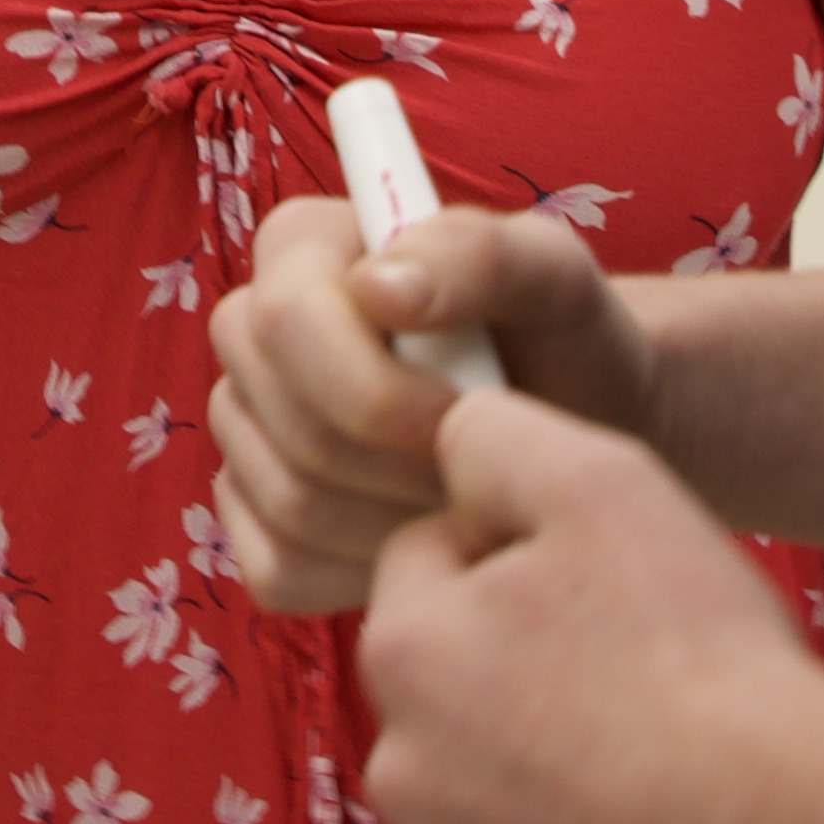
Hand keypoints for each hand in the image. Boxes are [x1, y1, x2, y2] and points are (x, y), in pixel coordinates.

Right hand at [200, 185, 654, 614]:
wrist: (578, 436)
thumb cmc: (567, 343)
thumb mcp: (553, 279)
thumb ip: (477, 255)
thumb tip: (376, 287)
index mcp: (300, 250)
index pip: (283, 319)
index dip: (372, 387)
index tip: (464, 416)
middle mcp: (253, 336)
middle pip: (287, 422)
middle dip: (398, 462)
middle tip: (481, 464)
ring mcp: (245, 432)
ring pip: (288, 502)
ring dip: (397, 520)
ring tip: (470, 495)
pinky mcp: (252, 522)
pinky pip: (278, 567)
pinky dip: (365, 573)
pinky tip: (427, 539)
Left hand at [357, 386, 823, 823]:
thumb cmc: (704, 657)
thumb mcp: (601, 482)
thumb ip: (495, 437)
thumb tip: (448, 442)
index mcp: (406, 654)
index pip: (434, 562)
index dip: (525, 553)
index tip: (612, 582)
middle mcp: (407, 780)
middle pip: (461, 690)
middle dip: (530, 673)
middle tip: (647, 673)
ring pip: (503, 804)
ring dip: (561, 782)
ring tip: (671, 769)